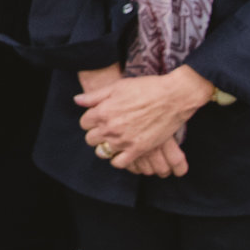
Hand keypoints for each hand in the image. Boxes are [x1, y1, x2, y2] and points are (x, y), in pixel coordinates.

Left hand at [78, 67, 212, 174]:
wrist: (173, 97)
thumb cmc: (146, 88)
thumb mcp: (117, 86)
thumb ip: (95, 96)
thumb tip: (77, 100)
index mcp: (103, 111)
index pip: (84, 123)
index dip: (90, 120)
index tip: (98, 118)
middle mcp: (110, 127)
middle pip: (90, 139)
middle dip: (95, 133)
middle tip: (105, 129)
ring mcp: (123, 140)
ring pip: (102, 151)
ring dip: (105, 146)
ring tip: (113, 140)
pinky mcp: (138, 149)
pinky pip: (119, 162)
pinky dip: (117, 159)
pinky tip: (121, 152)